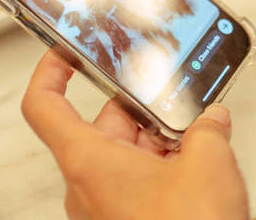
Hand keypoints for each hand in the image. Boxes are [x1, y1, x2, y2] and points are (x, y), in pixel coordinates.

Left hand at [21, 51, 248, 219]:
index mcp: (88, 161)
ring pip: (123, 156)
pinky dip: (162, 169)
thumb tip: (212, 119)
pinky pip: (135, 184)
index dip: (50, 70)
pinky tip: (197, 165)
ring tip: (196, 133)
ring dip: (157, 142)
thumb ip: (208, 129)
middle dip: (139, 110)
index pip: (44, 105)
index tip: (65, 52)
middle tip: (173, 97)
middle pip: (101, 127)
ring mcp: (104, 208)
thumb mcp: (208, 164)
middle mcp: (87, 185)